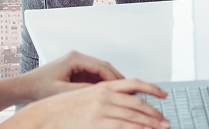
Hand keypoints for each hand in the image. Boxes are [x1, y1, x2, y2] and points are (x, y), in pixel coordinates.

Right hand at [11, 79, 169, 128]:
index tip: (163, 94)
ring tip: (160, 128)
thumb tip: (123, 101)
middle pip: (137, 102)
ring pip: (133, 116)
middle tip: (165, 120)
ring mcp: (101, 109)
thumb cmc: (62, 108)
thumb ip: (104, 96)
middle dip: (154, 112)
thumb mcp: (85, 95)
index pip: (134, 84)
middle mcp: (104, 95)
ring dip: (149, 123)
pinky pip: (123, 127)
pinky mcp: (97, 122)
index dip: (152, 88)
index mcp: (103, 86)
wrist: (43, 115)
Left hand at [19, 50, 124, 101]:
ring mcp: (77, 64)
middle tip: (128, 89)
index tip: (123, 87)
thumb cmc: (38, 87)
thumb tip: (100, 93)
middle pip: (103, 66)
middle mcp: (77, 58)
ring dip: (110, 81)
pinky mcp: (75, 71)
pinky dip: (101, 84)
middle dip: (116, 78)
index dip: (114, 78)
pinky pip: (93, 76)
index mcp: (75, 58)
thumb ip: (82, 91)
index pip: (101, 66)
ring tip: (120, 92)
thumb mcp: (62, 91)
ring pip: (100, 71)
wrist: (25, 87)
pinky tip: (106, 94)